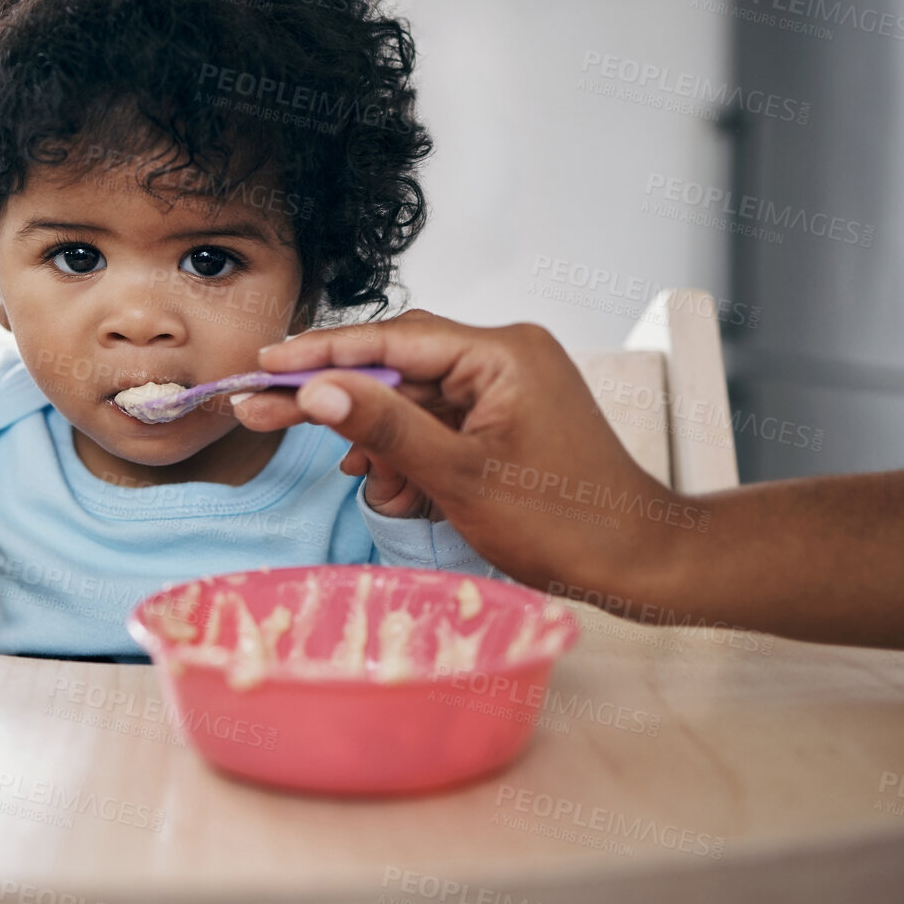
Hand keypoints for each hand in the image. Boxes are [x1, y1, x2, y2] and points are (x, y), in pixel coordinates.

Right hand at [233, 309, 690, 592]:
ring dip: (380, 442)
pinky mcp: (503, 420)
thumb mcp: (460, 477)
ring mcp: (505, 389)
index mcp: (502, 353)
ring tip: (364, 481)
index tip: (267, 365)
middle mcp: (504, 357)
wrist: (639, 563)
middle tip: (263, 410)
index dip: (322, 352)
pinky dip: (410, 457)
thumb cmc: (566, 523)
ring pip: (411, 403)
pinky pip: (437, 426)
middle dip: (337, 399)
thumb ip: (386, 428)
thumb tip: (321, 392)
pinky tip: (397, 490)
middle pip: (395, 367)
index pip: (393, 339)